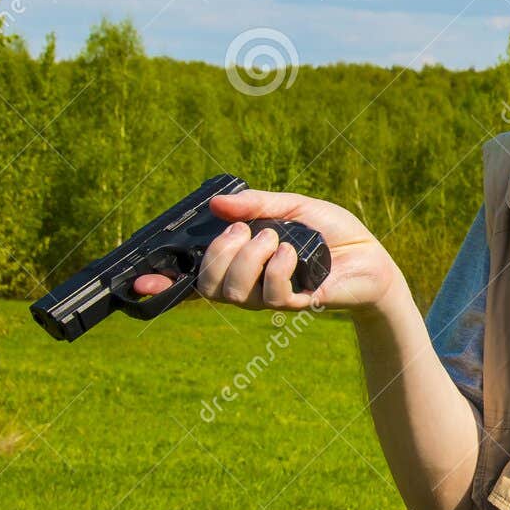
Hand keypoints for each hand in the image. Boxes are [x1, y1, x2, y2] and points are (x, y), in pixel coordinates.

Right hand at [131, 189, 403, 315]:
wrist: (371, 256)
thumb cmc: (331, 233)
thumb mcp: (292, 207)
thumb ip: (256, 204)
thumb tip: (217, 204)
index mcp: (241, 261)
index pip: (193, 279)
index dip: (162, 285)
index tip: (138, 283)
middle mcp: (249, 284)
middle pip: (207, 286)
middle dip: (219, 254)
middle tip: (248, 231)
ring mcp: (270, 299)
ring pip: (232, 292)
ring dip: (250, 257)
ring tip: (276, 239)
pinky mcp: (295, 305)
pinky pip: (270, 293)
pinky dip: (277, 265)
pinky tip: (292, 252)